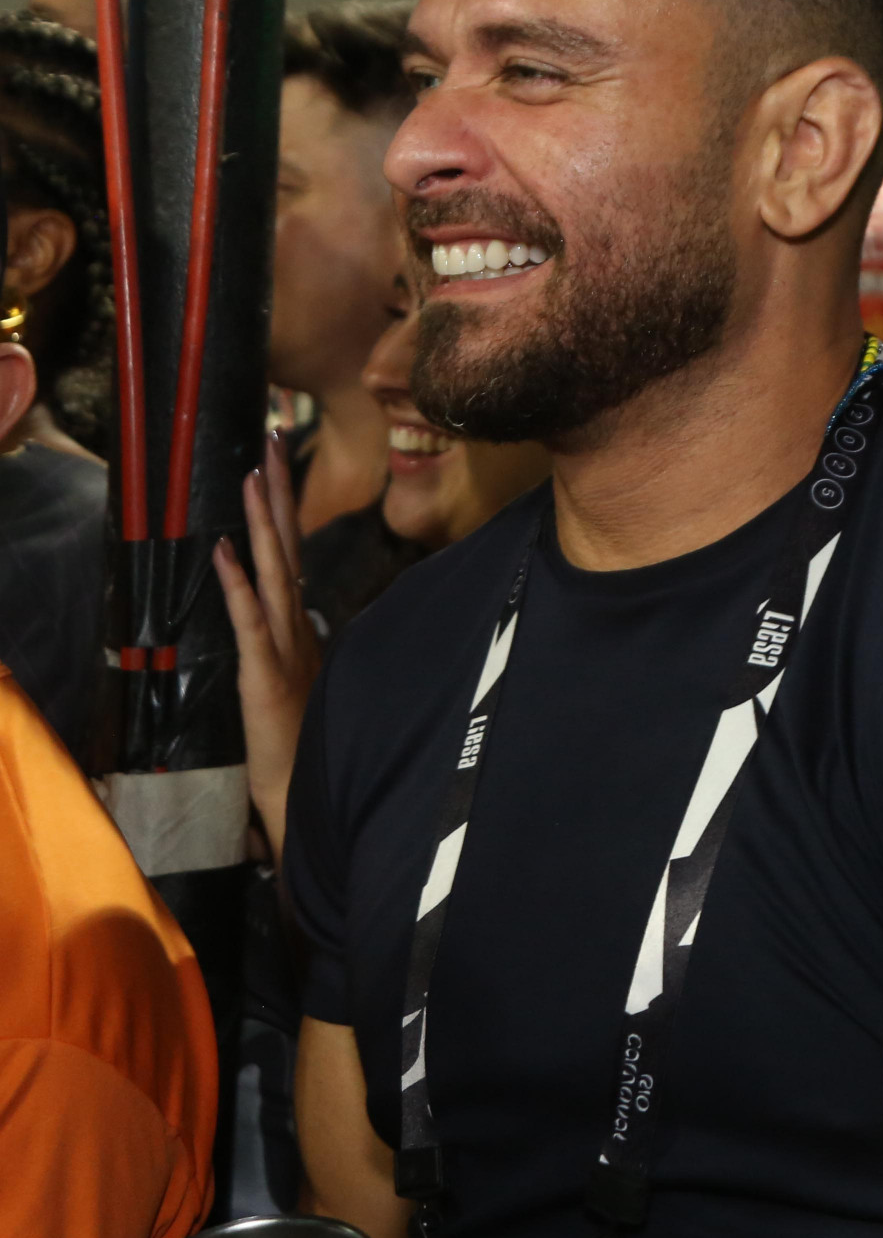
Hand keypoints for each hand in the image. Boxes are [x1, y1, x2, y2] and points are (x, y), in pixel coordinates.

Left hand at [213, 431, 321, 867]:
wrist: (305, 799)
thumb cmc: (300, 749)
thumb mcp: (300, 685)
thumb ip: (300, 645)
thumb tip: (300, 615)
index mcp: (303, 629)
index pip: (292, 556)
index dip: (284, 508)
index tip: (275, 463)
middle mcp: (299, 629)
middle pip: (288, 548)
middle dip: (278, 492)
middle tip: (271, 438)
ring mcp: (284, 649)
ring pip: (274, 572)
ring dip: (262, 521)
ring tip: (253, 473)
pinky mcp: (265, 675)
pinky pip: (249, 621)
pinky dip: (237, 584)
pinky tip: (223, 550)